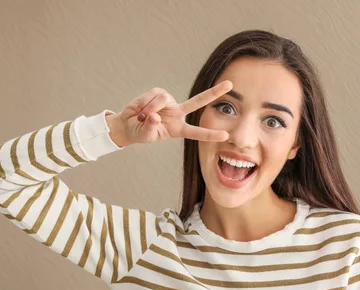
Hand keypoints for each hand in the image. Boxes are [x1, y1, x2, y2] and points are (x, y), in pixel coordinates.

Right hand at [117, 80, 232, 143]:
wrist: (129, 124)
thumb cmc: (140, 133)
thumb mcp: (146, 135)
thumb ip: (151, 126)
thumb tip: (155, 115)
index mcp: (179, 129)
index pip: (197, 132)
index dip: (210, 134)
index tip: (225, 135)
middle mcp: (178, 113)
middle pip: (199, 101)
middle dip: (214, 92)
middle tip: (231, 84)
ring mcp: (170, 102)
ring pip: (163, 99)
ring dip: (149, 107)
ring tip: (141, 116)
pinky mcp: (159, 93)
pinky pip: (153, 95)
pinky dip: (144, 102)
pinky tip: (140, 109)